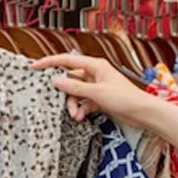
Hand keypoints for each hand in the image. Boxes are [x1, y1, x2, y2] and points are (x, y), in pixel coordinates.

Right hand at [32, 54, 157, 125]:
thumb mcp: (97, 93)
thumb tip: (56, 81)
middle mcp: (95, 73)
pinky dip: (81, 109)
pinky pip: (84, 102)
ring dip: (73, 104)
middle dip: (65, 93)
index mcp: (95, 65)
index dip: (49, 63)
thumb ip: (75, 87)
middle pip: (70, 79)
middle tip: (62, 104)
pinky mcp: (100, 99)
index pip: (67, 60)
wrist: (143, 113)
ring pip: (76, 93)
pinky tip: (80, 117)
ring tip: (75, 115)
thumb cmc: (125, 98)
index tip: (34, 67)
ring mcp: (97, 86)